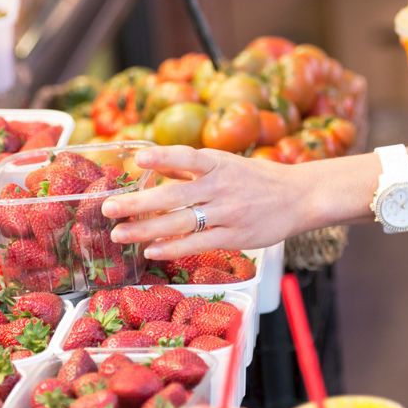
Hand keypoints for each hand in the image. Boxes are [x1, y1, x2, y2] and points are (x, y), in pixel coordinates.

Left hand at [102, 146, 326, 259]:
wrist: (299, 197)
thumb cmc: (258, 179)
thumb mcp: (226, 164)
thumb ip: (190, 168)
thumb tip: (153, 162)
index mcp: (218, 163)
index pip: (187, 157)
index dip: (162, 157)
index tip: (138, 158)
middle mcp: (221, 187)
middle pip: (174, 195)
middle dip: (138, 203)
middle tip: (108, 209)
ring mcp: (228, 213)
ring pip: (181, 222)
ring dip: (146, 229)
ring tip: (120, 234)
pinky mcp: (236, 237)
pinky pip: (199, 243)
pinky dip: (173, 247)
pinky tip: (152, 250)